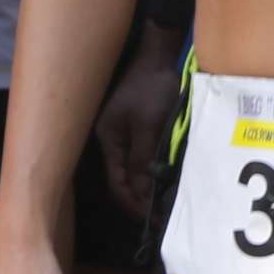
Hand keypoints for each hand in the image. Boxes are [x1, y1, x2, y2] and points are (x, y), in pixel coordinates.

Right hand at [95, 50, 181, 219]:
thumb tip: (142, 193)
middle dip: (140, 199)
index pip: (116, 182)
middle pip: (123, 179)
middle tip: (161, 217)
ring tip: (164, 204)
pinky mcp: (139, 128)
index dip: (132, 203)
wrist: (158, 55)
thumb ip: (142, 159)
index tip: (152, 219)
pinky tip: (165, 180)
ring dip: (147, 187)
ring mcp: (125, 135)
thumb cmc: (151, 88)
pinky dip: (152, 172)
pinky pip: (142, 157)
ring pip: (134, 170)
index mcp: (109, 141)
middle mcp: (114, 141)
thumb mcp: (147, 125)